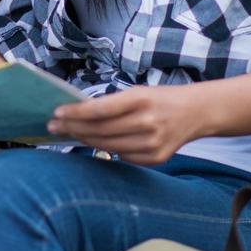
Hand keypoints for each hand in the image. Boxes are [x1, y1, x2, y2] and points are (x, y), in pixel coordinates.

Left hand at [46, 85, 203, 164]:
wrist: (196, 112)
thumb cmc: (160, 99)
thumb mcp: (138, 92)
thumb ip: (112, 104)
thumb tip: (79, 114)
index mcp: (141, 99)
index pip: (101, 109)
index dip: (76, 112)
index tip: (57, 112)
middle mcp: (148, 122)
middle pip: (101, 130)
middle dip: (73, 128)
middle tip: (54, 125)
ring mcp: (153, 143)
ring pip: (108, 146)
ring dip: (85, 140)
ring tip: (68, 133)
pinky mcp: (157, 158)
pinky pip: (123, 156)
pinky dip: (107, 149)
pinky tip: (94, 142)